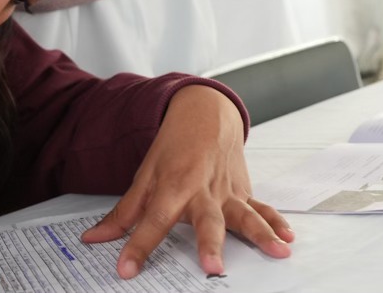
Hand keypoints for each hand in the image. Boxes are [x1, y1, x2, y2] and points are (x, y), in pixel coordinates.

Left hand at [80, 85, 293, 277]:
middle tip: (212, 267)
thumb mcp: (145, 175)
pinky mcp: (243, 192)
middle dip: (209, 243)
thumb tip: (94, 239)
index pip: (152, 221)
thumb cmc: (173, 146)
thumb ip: (124, 212)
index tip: (126, 269)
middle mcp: (202, 190)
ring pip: (244, 214)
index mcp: (173, 185)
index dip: (138, 246)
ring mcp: (226, 191)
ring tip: (276, 252)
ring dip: (261, 234)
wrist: (205, 112)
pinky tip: (287, 239)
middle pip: (206, 219)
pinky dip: (276, 223)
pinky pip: (261, 208)